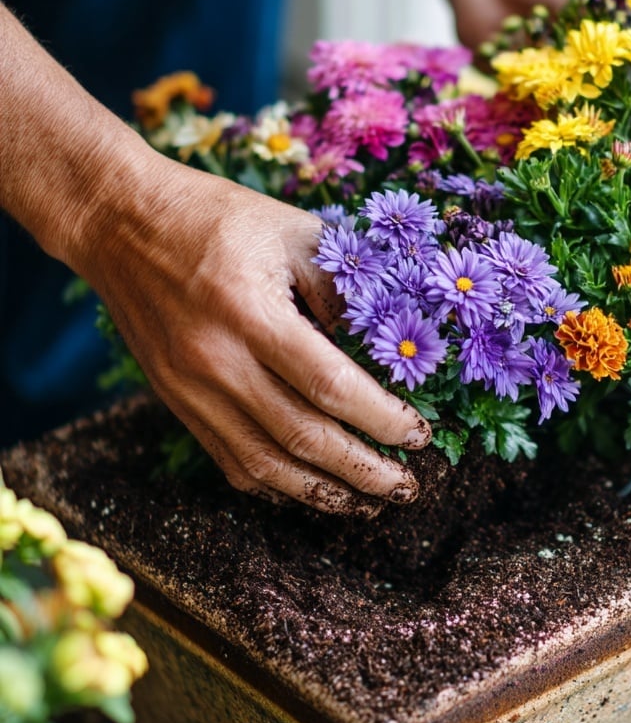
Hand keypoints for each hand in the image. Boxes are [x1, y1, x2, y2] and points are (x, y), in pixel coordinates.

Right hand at [79, 156, 429, 515]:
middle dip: (364, 471)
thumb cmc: (217, 218)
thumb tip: (390, 349)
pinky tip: (313, 490)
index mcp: (250, 311)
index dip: (381, 418)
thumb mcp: (294, 231)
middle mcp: (216, 360)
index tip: (418, 434)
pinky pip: (230, 460)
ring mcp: (190, 389)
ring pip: (265, 464)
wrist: (119, 221)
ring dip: (323, 493)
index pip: (330, 385)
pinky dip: (276, 484)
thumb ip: (343, 288)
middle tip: (407, 487)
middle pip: (302, 437)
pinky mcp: (178, 402)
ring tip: (370, 504)